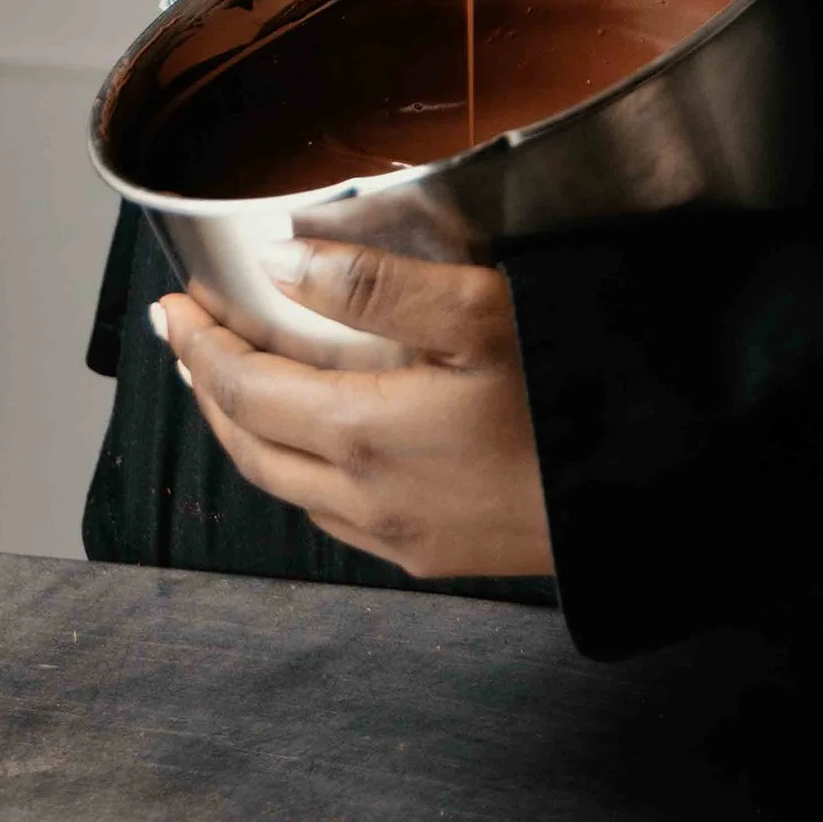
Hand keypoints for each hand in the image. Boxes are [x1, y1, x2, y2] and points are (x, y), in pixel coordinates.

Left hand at [156, 244, 555, 583]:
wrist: (652, 496)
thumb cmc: (574, 393)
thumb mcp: (483, 311)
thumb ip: (377, 285)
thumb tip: (283, 265)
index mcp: (363, 434)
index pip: (244, 388)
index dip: (199, 346)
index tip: (170, 308)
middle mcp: (363, 498)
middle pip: (248, 445)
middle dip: (206, 389)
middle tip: (186, 341)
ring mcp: (398, 537)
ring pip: (285, 487)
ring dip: (246, 433)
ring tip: (235, 385)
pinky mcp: (432, 556)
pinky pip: (331, 516)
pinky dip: (295, 471)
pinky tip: (314, 447)